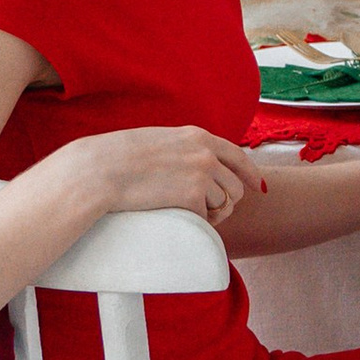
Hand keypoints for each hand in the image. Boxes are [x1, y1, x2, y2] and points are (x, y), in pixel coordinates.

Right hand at [61, 123, 260, 227]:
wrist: (100, 171)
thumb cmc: (118, 159)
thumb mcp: (159, 142)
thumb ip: (181, 150)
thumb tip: (195, 167)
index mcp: (197, 136)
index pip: (237, 155)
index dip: (250, 173)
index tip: (258, 186)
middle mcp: (206, 153)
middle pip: (236, 186)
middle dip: (227, 202)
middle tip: (208, 212)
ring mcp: (202, 174)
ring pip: (224, 204)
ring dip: (211, 214)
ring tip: (188, 214)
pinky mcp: (193, 196)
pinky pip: (206, 219)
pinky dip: (196, 223)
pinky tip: (177, 217)